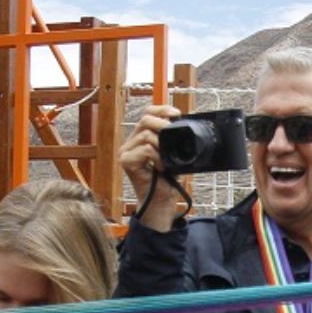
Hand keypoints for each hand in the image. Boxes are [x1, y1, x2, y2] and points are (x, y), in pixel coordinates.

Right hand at [119, 106, 182, 228]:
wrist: (161, 202)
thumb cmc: (167, 181)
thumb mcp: (174, 156)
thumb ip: (173, 141)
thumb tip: (185, 125)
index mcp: (141, 138)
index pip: (148, 113)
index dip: (162, 109)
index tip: (176, 114)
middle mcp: (131, 143)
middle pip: (145, 119)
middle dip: (163, 123)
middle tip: (173, 133)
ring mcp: (127, 152)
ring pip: (146, 134)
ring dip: (161, 146)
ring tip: (166, 160)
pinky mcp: (126, 161)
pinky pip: (145, 149)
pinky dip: (157, 157)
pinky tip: (161, 167)